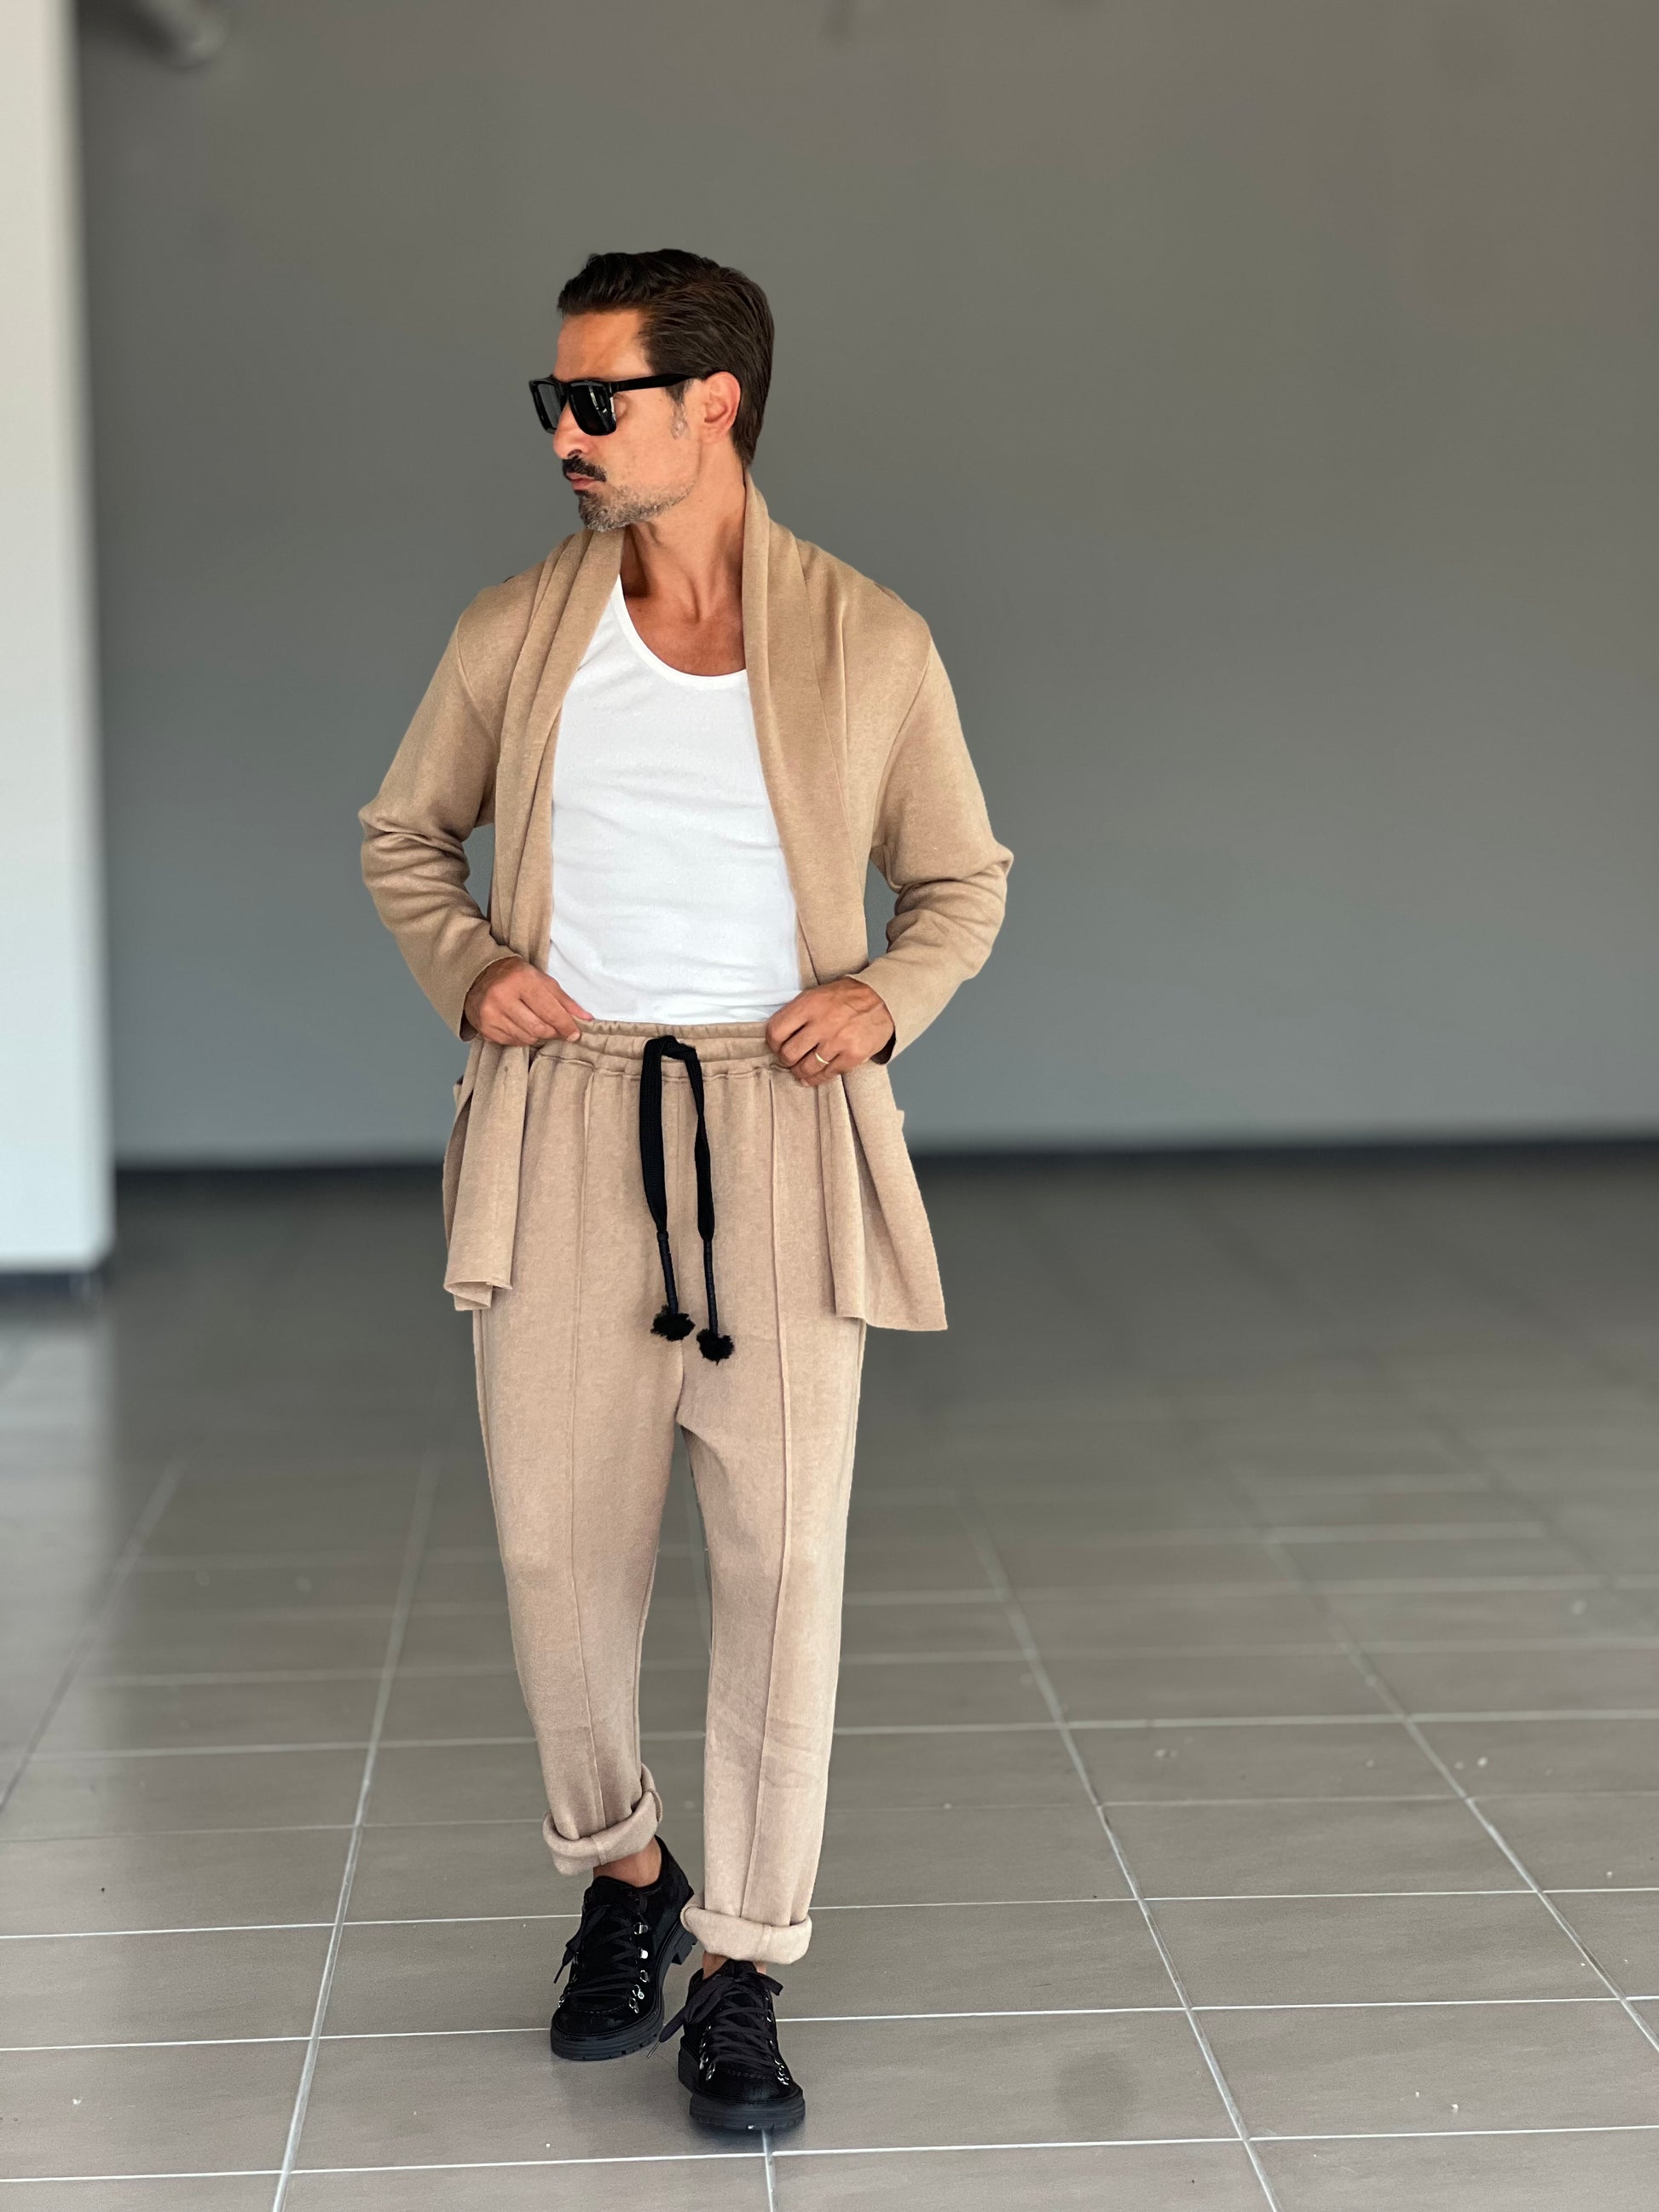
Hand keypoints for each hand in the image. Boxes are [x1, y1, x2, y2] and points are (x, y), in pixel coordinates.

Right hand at [464, 957, 591, 1045]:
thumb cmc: (514, 976)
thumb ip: (564, 1000)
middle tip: (557, 1029)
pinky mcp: (484, 1027)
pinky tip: (521, 1026)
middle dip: (553, 1032)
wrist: (479, 974)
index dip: (566, 1025)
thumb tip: (585, 1018)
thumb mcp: (541, 980)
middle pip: (538, 1028)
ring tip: (537, 1024)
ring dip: (537, 1035)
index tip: (575, 1034)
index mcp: (521, 980)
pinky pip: (512, 1042)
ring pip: (526, 1038)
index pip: (550, 1011)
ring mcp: (491, 1014)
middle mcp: (502, 997)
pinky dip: (522, 1038)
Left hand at [766, 977, 894, 1086]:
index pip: (776, 1031)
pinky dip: (817, 1079)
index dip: (773, 1043)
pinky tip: (814, 1077)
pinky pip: (828, 1074)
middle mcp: (822, 1023)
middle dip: (786, 1060)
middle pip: (789, 1053)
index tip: (777, 1046)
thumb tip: (778, 1037)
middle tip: (790, 1060)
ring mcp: (838, 1041)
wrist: (882, 999)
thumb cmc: (846, 998)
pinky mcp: (852, 1055)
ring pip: (807, 1067)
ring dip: (800, 1072)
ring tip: (800, 1071)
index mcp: (809, 1004)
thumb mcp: (817, 994)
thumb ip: (798, 1012)